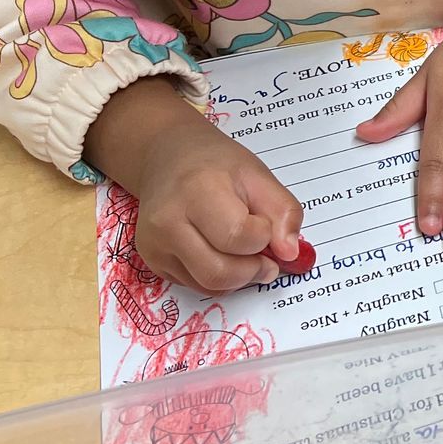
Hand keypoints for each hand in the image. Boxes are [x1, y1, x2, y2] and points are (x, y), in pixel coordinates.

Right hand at [88, 79, 303, 292]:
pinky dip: (219, 279)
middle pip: (219, 271)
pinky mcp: (153, 261)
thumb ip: (284, 212)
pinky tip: (223, 254)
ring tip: (247, 254)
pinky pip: (195, 286)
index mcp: (197, 191)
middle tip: (268, 257)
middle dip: (254, 269)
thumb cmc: (216, 164)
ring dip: (239, 278)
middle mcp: (167, 222)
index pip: (238, 236)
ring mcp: (155, 245)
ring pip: (208, 285)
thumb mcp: (259, 175)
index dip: (263, 237)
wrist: (168, 157)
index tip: (266, 224)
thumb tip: (289, 253)